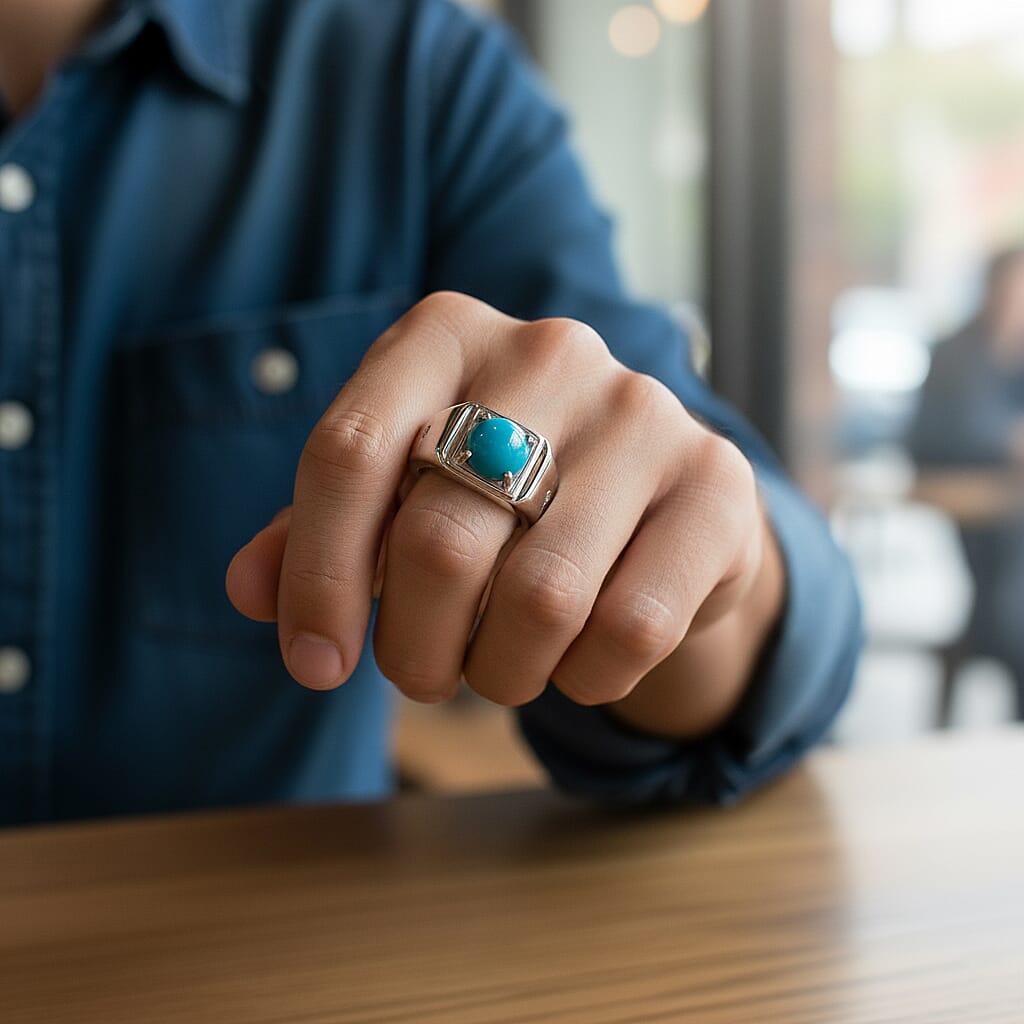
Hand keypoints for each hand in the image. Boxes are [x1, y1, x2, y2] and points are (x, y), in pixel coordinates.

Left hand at [226, 292, 783, 736]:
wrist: (651, 493)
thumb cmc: (504, 495)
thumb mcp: (402, 491)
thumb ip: (322, 533)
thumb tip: (250, 591)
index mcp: (446, 335)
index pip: (348, 455)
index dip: (316, 579)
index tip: (314, 665)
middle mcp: (550, 352)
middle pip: (437, 540)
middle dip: (412, 648)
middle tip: (419, 675)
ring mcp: (645, 413)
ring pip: (541, 598)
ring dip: (499, 672)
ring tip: (496, 670)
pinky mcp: (717, 483)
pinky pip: (632, 627)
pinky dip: (587, 676)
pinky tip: (578, 662)